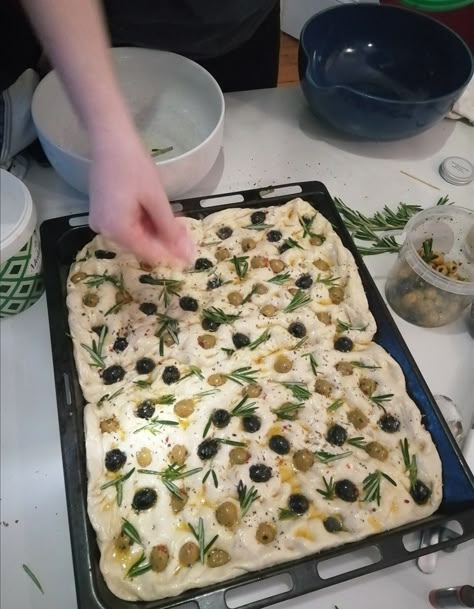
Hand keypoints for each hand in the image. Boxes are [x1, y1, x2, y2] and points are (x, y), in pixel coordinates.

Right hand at [88, 129, 194, 264]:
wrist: (110, 139)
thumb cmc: (134, 166)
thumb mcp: (156, 199)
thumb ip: (170, 230)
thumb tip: (185, 254)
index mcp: (116, 230)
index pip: (148, 253)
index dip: (170, 256)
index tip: (190, 257)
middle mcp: (105, 231)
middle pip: (141, 245)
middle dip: (165, 242)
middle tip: (187, 238)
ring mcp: (101, 222)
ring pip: (135, 236)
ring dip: (157, 233)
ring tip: (178, 226)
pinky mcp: (103, 213)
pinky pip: (127, 225)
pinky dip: (144, 223)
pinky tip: (160, 218)